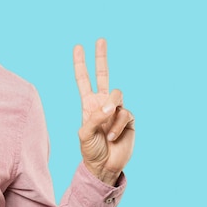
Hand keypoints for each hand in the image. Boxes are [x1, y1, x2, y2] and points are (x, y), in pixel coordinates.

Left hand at [73, 38, 134, 184]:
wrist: (104, 165)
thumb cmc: (90, 150)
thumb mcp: (84, 134)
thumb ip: (94, 117)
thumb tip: (109, 106)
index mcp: (88, 104)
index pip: (83, 80)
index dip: (80, 64)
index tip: (78, 47)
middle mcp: (102, 103)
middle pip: (103, 75)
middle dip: (101, 57)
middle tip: (100, 40)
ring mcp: (116, 109)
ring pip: (116, 95)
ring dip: (110, 111)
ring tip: (106, 131)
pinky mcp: (129, 118)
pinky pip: (124, 113)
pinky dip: (117, 125)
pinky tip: (113, 137)